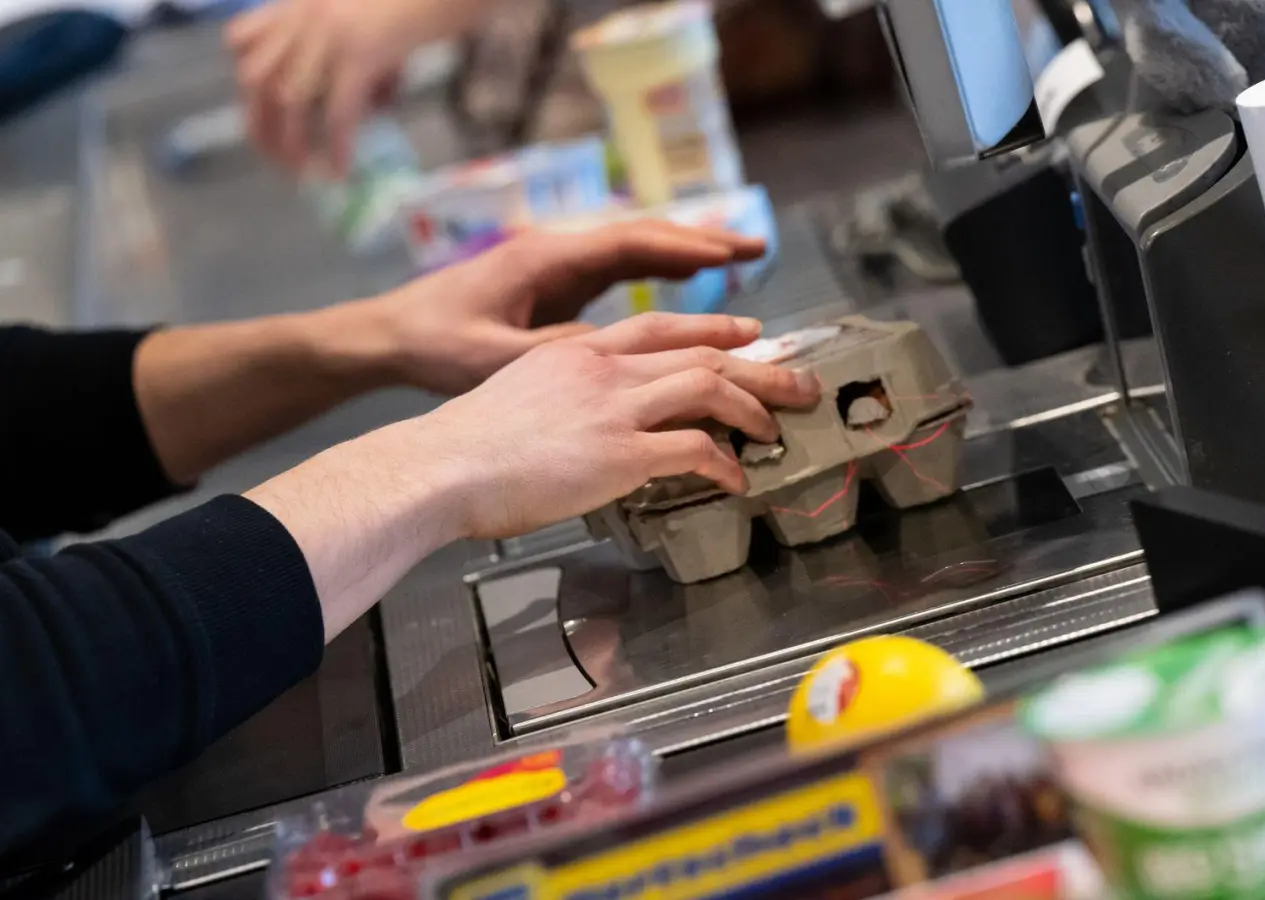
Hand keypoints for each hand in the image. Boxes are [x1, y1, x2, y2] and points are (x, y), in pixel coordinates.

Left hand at [226, 0, 475, 172]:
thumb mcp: (370, 21)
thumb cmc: (418, 0)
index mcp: (300, 5)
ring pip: (289, 100)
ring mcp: (328, 34)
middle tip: (277, 160)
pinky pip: (338, 109)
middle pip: (256, 79)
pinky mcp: (359, 53)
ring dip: (293, 143)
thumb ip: (357, 55)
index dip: (246, 81)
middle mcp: (304, 16)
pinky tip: (342, 167)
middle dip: (260, 126)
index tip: (262, 110)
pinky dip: (337, 144)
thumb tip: (370, 103)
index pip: (242, 41)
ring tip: (306, 172)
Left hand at [354, 220, 767, 394]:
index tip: (733, 255)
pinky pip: (619, 272)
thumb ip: (561, 353)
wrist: (389, 337)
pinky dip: (659, 273)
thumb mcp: (498, 357)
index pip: (632, 244)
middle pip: (644, 238)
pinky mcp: (555, 286)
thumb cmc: (435, 346)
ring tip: (740, 262)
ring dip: (686, 255)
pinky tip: (688, 287)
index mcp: (548, 260)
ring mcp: (557, 267)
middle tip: (757, 248)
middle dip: (702, 242)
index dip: (687, 248)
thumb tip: (624, 355)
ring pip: (635, 251)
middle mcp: (558, 253)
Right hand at [409, 313, 821, 539]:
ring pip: (711, 388)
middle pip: (703, 352)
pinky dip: (725, 464)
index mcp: (577, 351)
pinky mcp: (621, 454)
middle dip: (761, 367)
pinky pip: (696, 451)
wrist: (439, 467)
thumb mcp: (518, 396)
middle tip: (798, 381)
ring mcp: (616, 408)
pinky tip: (737, 480)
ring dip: (756, 408)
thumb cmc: (463, 448)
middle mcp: (604, 369)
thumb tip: (585, 425)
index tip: (749, 331)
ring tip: (779, 430)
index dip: (713, 327)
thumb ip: (563, 398)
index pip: (661, 327)